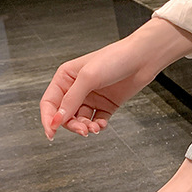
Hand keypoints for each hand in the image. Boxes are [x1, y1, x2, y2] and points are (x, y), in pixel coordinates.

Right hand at [40, 18, 191, 139]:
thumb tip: (58, 118)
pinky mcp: (106, 105)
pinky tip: (101, 124)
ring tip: (94, 128)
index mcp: (65, 77)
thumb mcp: (89, 77)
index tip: (52, 133)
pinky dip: (97, 125)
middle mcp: (76, 88)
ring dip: (85, 127)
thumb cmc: (115, 59)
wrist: (143, 58)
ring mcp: (91, 97)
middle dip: (71, 125)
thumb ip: (72, 99)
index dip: (49, 119)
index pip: (50, 103)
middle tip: (82, 131)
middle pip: (65, 115)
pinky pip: (95, 120)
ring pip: (80, 120)